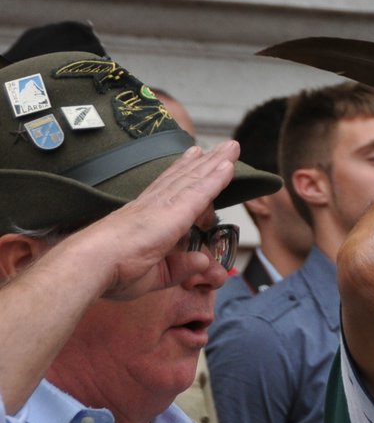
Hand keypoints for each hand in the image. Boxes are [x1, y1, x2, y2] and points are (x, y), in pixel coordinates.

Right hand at [89, 143, 238, 298]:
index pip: (168, 189)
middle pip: (186, 178)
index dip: (182, 171)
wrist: (92, 262)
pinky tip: (229, 166)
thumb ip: (179, 268)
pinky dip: (217, 177)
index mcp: (144, 218)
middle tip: (224, 146)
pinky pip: (201, 190)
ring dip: (216, 162)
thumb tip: (201, 262)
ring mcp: (163, 205)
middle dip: (205, 161)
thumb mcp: (154, 275)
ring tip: (231, 147)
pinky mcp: (174, 211)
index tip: (193, 156)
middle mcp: (153, 205)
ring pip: (196, 179)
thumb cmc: (112, 272)